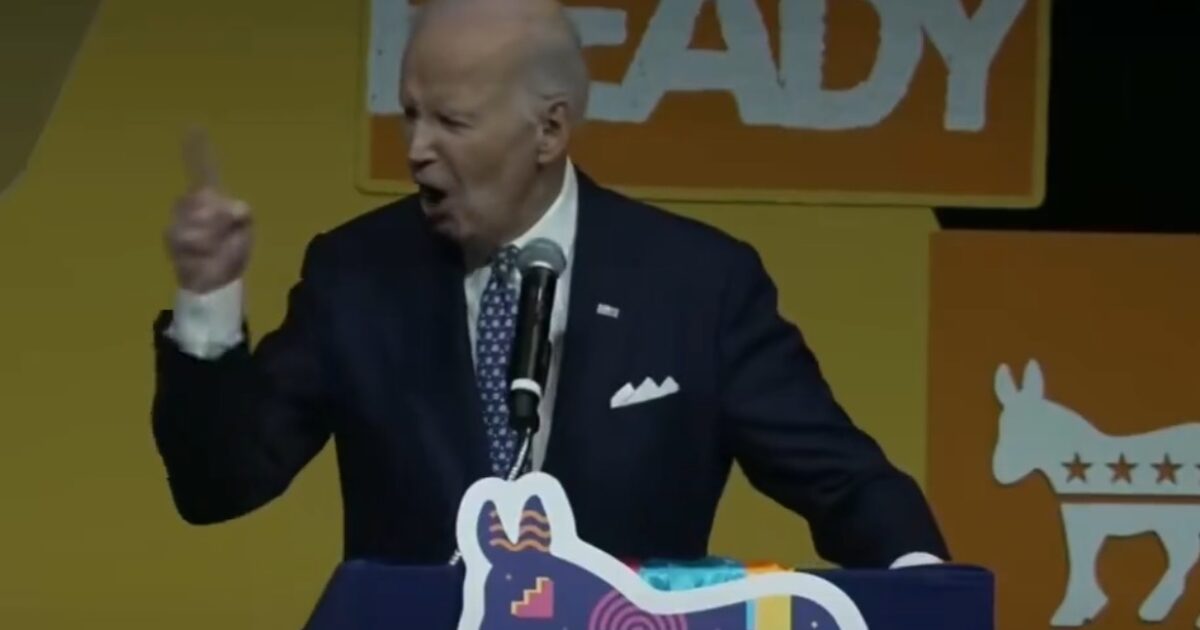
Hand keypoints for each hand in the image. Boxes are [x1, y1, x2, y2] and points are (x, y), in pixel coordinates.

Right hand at [165, 127, 251, 293]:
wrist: (214, 281)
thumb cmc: (229, 253)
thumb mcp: (244, 231)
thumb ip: (239, 214)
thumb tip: (233, 206)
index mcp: (212, 199)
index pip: (203, 169)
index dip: (197, 150)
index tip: (193, 127)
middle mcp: (192, 204)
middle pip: (204, 197)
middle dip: (218, 219)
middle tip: (225, 235)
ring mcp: (179, 219)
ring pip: (196, 219)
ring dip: (211, 237)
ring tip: (214, 249)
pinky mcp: (170, 236)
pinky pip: (187, 236)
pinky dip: (201, 248)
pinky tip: (202, 255)